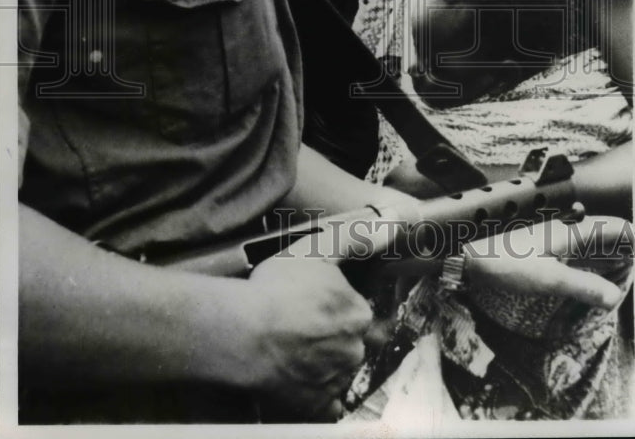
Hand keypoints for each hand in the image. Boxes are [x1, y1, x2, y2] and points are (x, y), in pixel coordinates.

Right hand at [247, 254, 371, 420]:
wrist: (243, 333)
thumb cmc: (278, 289)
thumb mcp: (317, 249)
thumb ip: (355, 239)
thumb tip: (390, 227)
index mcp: (359, 314)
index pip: (358, 312)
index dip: (337, 308)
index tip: (316, 305)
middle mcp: (354, 350)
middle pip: (351, 343)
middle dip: (334, 338)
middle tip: (304, 329)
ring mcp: (336, 380)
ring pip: (340, 372)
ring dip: (327, 365)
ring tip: (296, 352)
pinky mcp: (316, 406)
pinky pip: (329, 406)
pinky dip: (321, 397)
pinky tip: (305, 383)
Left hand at [465, 216, 627, 309]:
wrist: (467, 252)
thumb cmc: (505, 261)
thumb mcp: (547, 278)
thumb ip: (582, 287)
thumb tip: (615, 297)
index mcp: (572, 231)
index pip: (616, 227)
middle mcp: (567, 229)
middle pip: (608, 233)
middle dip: (632, 243)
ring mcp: (556, 238)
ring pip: (595, 241)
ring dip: (615, 251)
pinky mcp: (545, 248)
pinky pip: (581, 251)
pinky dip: (597, 259)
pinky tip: (600, 271)